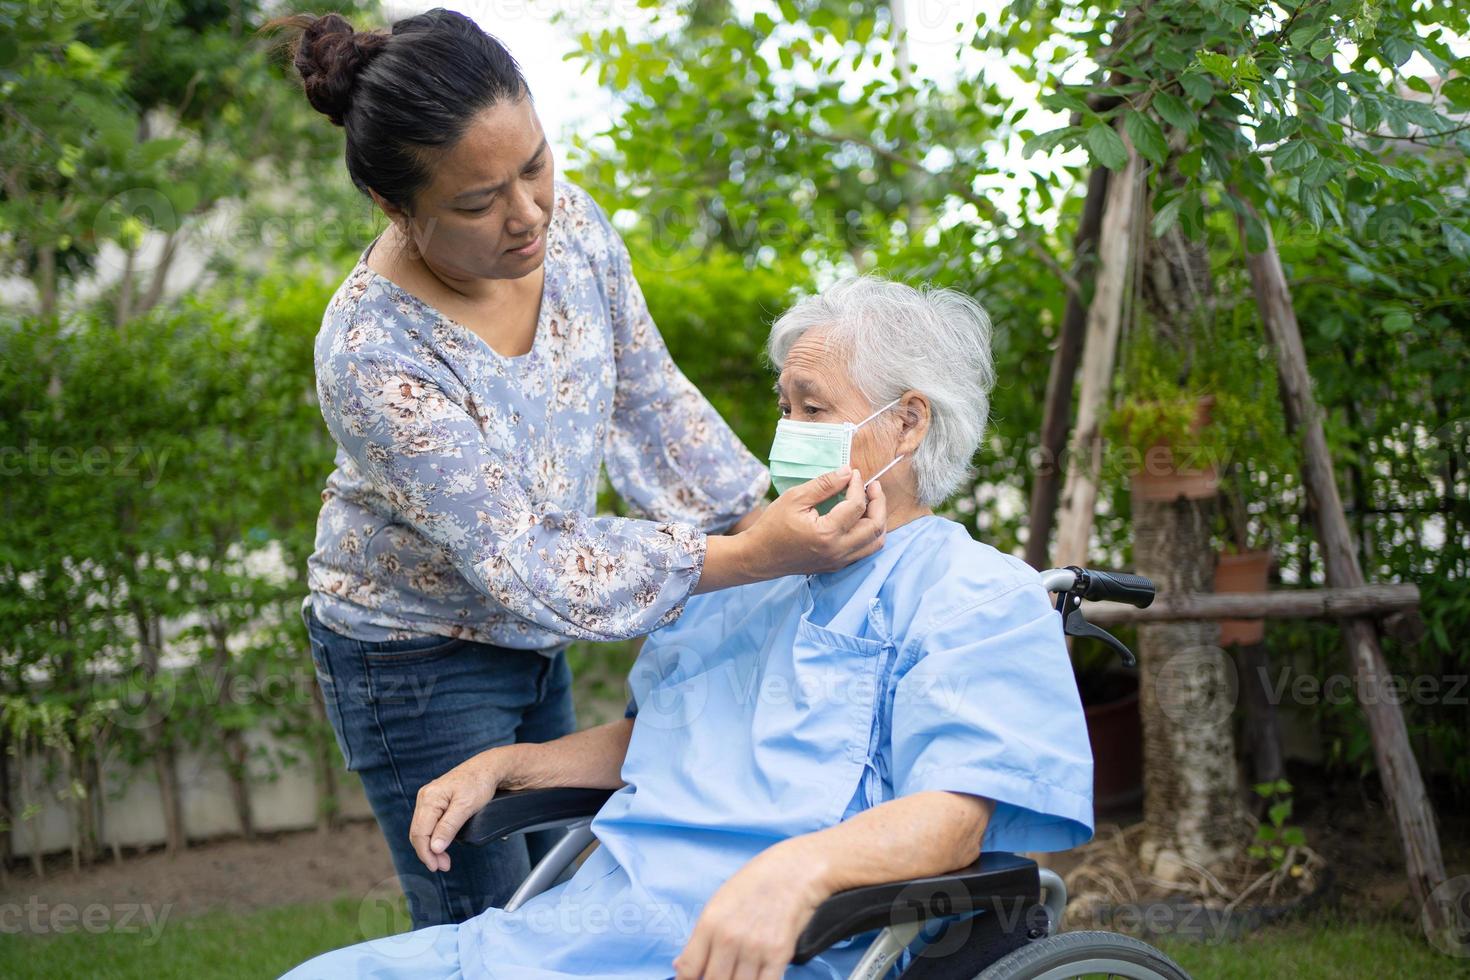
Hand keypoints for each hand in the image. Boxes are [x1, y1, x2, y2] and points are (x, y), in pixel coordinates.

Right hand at [408, 748, 508, 872]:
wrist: (488, 768)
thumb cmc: (479, 783)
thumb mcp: (466, 806)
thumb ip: (449, 827)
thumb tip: (434, 848)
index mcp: (429, 798)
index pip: (420, 833)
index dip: (426, 853)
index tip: (437, 867)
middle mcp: (425, 797)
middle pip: (418, 832)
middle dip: (428, 853)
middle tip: (443, 866)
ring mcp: (429, 799)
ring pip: (422, 829)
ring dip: (430, 847)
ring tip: (443, 860)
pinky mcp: (435, 801)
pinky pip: (428, 823)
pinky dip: (433, 837)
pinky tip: (441, 845)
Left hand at [673, 843, 828, 979]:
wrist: (793, 871)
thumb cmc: (754, 884)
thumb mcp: (718, 903)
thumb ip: (700, 938)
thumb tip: (681, 967)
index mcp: (709, 923)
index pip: (688, 969)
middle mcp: (729, 938)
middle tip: (722, 973)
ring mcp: (755, 948)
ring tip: (738, 973)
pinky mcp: (779, 954)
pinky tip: (756, 976)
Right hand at [741, 467, 887, 577]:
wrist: (759, 556)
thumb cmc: (772, 525)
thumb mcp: (795, 498)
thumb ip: (824, 484)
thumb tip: (848, 472)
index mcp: (828, 533)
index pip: (856, 505)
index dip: (858, 485)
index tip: (853, 473)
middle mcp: (838, 551)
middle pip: (876, 527)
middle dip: (879, 502)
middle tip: (873, 486)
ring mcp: (839, 561)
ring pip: (876, 543)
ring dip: (878, 520)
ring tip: (871, 502)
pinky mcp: (837, 565)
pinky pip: (865, 551)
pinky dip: (869, 534)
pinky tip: (860, 519)